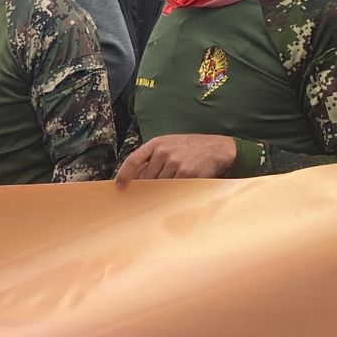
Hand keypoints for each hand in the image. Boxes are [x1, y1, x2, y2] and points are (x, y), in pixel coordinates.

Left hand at [115, 134, 237, 187]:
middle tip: (146, 193)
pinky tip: (178, 188)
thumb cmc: (190, 148)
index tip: (119, 187)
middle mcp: (164, 151)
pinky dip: (172, 191)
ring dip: (160, 190)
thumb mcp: (169, 145)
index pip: (133, 160)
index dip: (123, 175)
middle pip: (146, 177)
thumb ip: (151, 157)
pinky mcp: (186, 174)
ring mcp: (175, 162)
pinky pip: (172, 188)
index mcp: (156, 143)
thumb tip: (133, 176)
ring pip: (158, 184)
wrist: (217, 149)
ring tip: (171, 185)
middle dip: (145, 186)